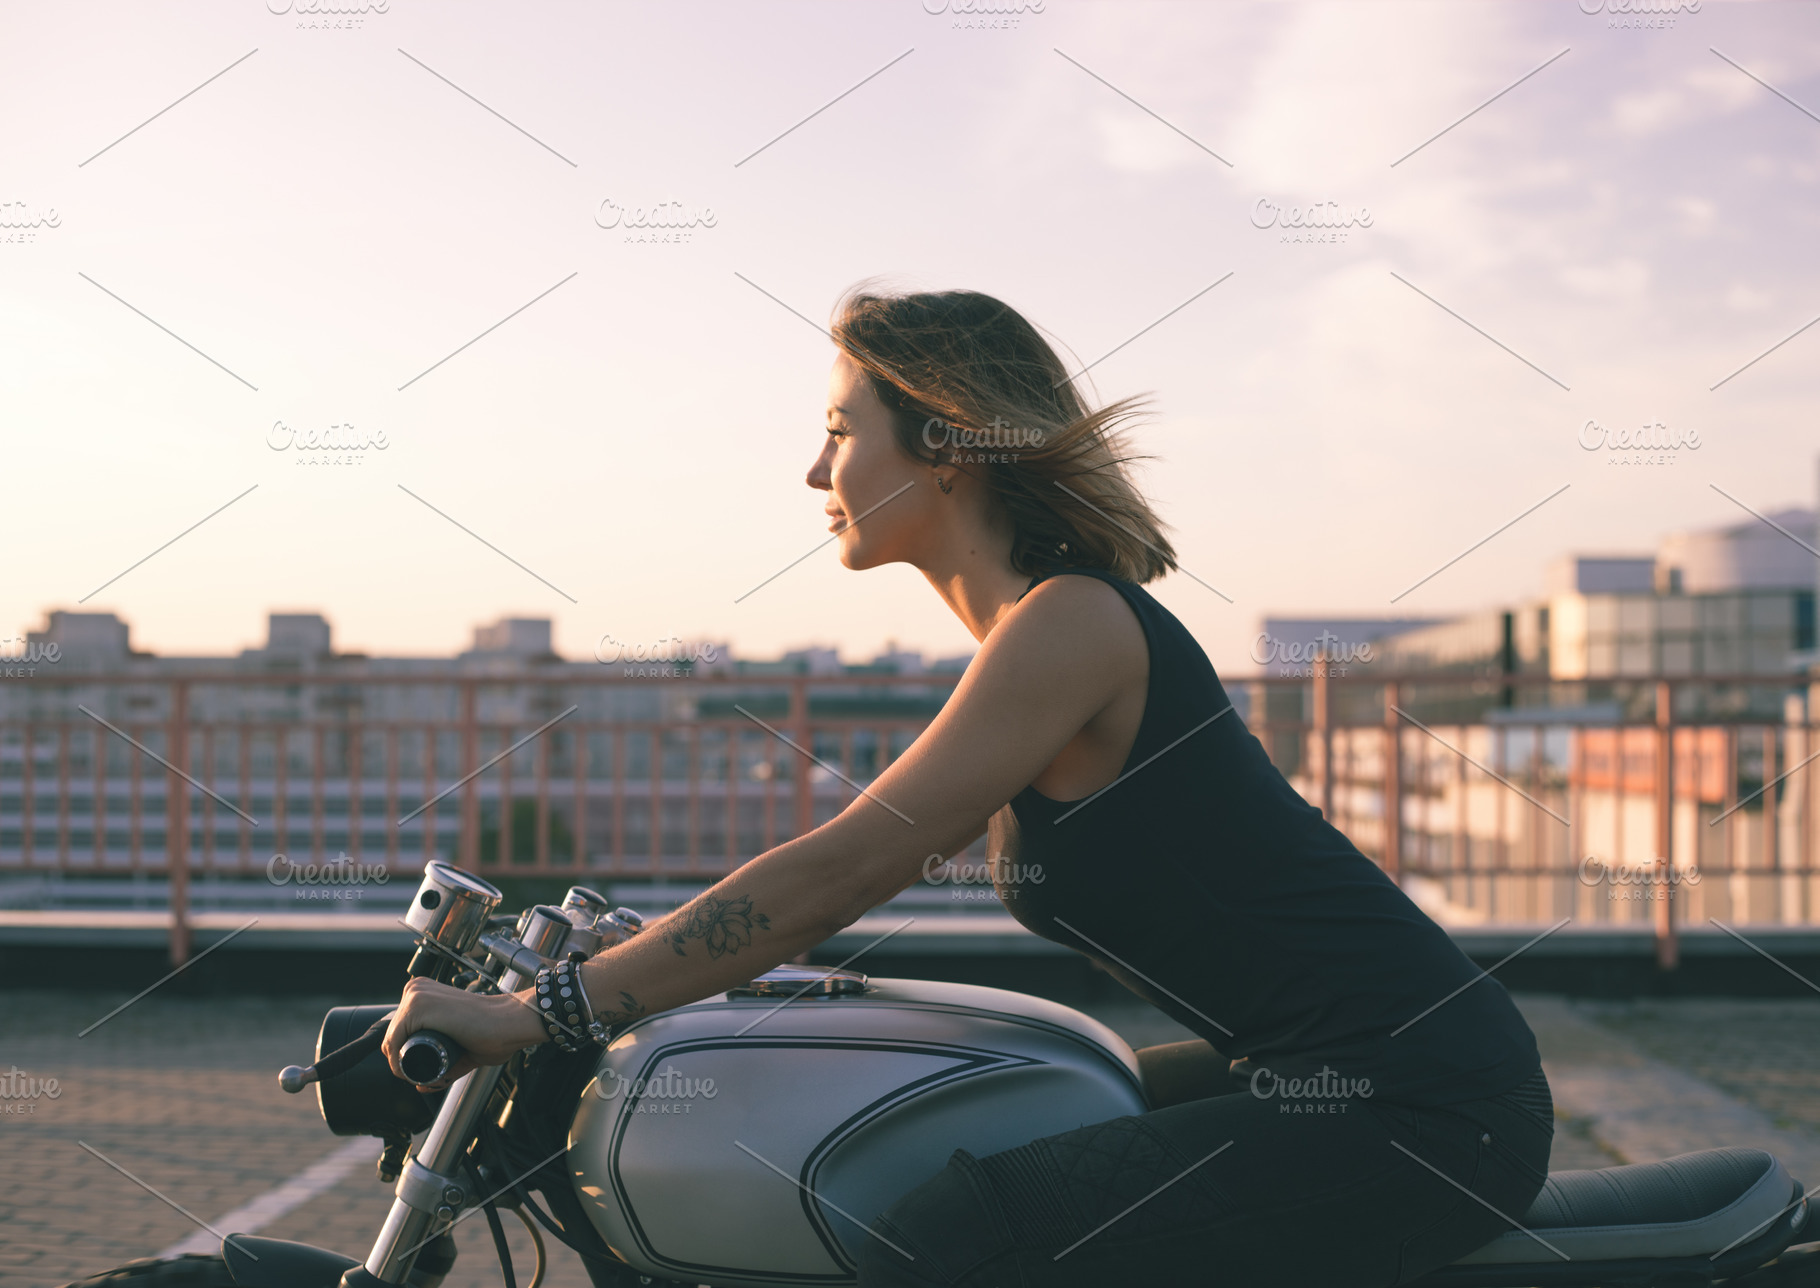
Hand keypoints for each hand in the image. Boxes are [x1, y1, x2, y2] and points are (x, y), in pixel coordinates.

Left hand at [381, 977, 546, 1090]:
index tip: (420, 1071)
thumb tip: (421, 1084)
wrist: (510, 1023)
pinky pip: (393, 1041)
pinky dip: (397, 1062)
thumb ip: (443, 1062)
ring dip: (401, 1063)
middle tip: (423, 1075)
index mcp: (424, 993)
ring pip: (392, 1040)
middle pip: (393, 1036)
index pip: (399, 1030)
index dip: (403, 1056)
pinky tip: (410, 1070)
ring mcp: (416, 995)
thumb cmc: (492, 1031)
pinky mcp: (417, 1006)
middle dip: (403, 1061)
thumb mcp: (458, 1045)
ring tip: (423, 1072)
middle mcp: (416, 989)